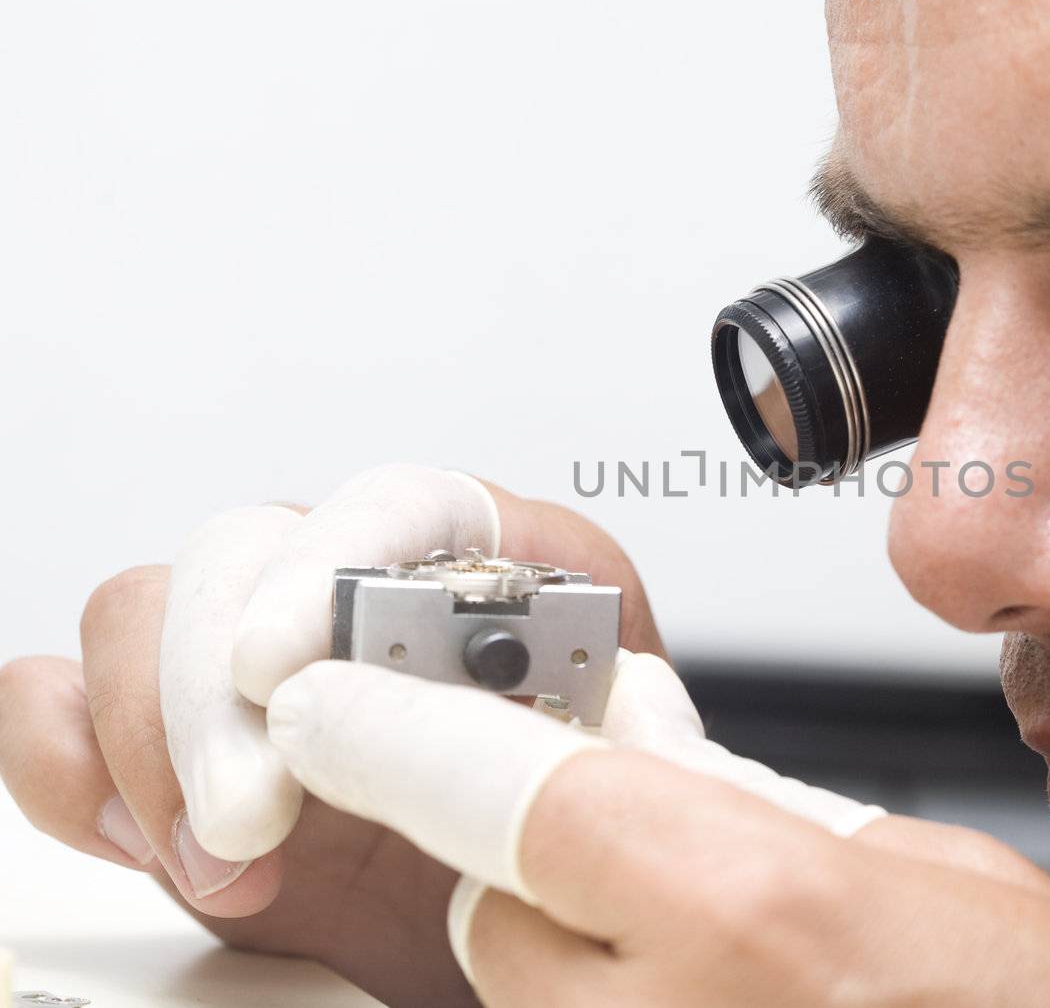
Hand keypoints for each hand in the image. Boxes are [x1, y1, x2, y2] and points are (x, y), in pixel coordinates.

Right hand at [0, 464, 663, 1006]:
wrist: (525, 916)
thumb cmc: (572, 834)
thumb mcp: (613, 783)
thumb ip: (581, 738)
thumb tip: (537, 724)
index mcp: (496, 571)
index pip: (404, 502)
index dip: (333, 560)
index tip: (286, 665)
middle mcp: (365, 593)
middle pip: (245, 550)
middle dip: (222, 688)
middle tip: (251, 817)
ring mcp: (265, 659)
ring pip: (144, 613)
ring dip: (156, 743)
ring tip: (228, 861)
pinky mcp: (181, 738)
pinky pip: (68, 701)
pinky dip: (77, 766)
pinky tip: (157, 842)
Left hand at [267, 659, 1049, 1006]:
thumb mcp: (912, 866)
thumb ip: (743, 798)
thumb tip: (634, 735)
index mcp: (755, 913)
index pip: (511, 795)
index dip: (400, 735)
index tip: (327, 701)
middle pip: (492, 906)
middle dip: (534, 852)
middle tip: (629, 825)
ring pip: (520, 991)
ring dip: (571, 941)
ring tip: (700, 935)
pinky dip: (608, 998)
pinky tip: (711, 984)